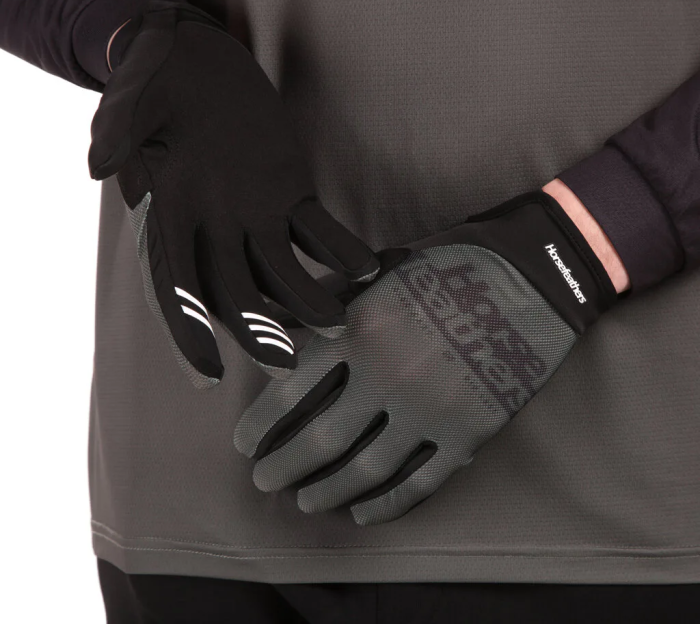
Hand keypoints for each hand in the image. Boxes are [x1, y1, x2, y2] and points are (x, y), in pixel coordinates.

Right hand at [88, 1, 377, 388]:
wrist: (199, 58)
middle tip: (287, 362)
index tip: (208, 373)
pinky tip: (366, 266)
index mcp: (168, 213)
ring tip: (340, 320)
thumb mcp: (135, 93)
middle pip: (234, 292)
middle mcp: (212, 228)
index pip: (174, 282)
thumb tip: (96, 166)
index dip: (187, 328)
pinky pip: (316, 230)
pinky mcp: (289, 194)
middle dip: (259, 328)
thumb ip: (120, 127)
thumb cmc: (158, 74)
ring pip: (281, 271)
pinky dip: (339, 249)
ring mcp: (254, 215)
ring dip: (309, 298)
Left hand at [234, 192, 617, 524]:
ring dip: (327, 491)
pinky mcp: (468, 433)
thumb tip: (278, 325)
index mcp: (359, 329)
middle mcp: (387, 376)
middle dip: (284, 468)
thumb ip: (326, 302)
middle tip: (265, 483)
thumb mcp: (379, 271)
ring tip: (304, 502)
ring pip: (365, 470)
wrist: (532, 276)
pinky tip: (362, 512)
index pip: (291, 390)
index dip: (260, 425)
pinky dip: (386, 504)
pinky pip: (419, 482)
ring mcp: (430, 410)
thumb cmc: (449, 265)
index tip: (244, 446)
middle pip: (321, 439)